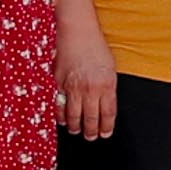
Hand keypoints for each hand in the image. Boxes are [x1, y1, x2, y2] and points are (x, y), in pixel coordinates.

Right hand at [55, 20, 120, 141]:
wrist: (78, 32)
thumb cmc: (96, 47)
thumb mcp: (110, 68)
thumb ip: (108, 87)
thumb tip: (105, 104)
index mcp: (107, 85)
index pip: (108, 113)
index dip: (107, 127)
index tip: (106, 133)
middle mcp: (91, 89)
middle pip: (91, 118)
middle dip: (92, 131)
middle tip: (91, 137)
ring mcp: (73, 87)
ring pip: (74, 115)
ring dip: (76, 126)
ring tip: (78, 131)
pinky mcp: (59, 83)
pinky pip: (60, 105)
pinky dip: (62, 116)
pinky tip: (64, 121)